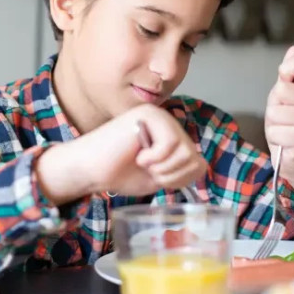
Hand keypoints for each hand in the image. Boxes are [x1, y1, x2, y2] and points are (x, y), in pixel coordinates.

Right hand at [37, 104, 207, 202]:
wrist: (91, 170)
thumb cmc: (119, 173)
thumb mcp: (160, 177)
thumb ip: (181, 171)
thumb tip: (202, 165)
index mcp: (171, 137)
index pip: (197, 162)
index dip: (180, 179)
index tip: (157, 179)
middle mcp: (168, 123)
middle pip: (194, 156)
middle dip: (171, 175)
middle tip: (148, 171)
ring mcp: (159, 116)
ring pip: (185, 150)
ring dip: (163, 167)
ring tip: (143, 164)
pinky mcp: (150, 114)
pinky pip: (171, 142)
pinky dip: (155, 157)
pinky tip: (138, 156)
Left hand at [264, 45, 293, 179]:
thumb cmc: (289, 126)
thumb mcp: (285, 98)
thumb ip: (289, 74)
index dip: (285, 71)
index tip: (286, 86)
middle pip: (281, 89)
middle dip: (274, 104)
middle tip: (283, 117)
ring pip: (274, 112)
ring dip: (273, 124)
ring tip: (284, 130)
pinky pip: (274, 131)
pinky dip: (275, 139)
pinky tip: (286, 142)